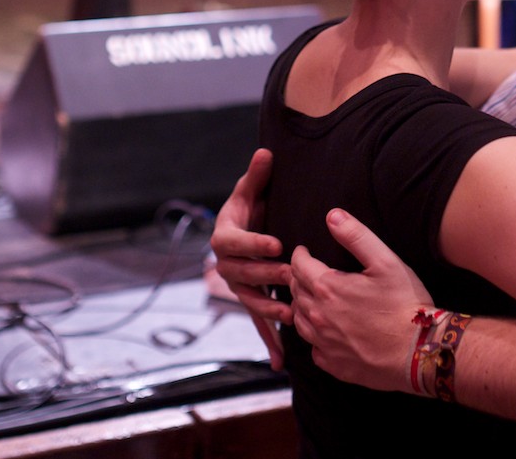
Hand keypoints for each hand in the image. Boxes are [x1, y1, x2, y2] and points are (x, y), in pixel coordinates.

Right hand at [208, 149, 290, 367]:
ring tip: (288, 314)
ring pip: (249, 301)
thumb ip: (257, 176)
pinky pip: (257, 323)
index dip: (254, 243)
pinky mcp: (251, 301)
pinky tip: (281, 362)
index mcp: (225, 236)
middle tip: (290, 275)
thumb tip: (265, 153)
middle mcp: (226, 265)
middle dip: (265, 276)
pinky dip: (269, 341)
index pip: (235, 242)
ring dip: (267, 309)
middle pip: (241, 274)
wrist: (246, 228)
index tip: (276, 242)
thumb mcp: (251, 191)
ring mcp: (238, 287)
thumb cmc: (250, 207)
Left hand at [289, 208, 433, 393]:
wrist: (419, 352)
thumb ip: (356, 236)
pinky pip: (313, 348)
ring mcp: (324, 344)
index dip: (300, 255)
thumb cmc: (405, 304)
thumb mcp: (385, 262)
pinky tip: (325, 331)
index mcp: (328, 288)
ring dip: (302, 306)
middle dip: (299, 278)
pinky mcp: (334, 365)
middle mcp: (319, 317)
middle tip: (307, 272)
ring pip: (299, 321)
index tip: (304, 251)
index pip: (299, 266)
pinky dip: (314, 336)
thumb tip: (332, 216)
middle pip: (296, 293)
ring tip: (312, 298)